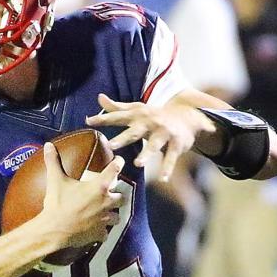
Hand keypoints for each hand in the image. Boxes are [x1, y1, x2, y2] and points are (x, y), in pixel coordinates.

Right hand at [37, 141, 124, 249]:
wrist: (54, 229)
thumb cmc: (57, 203)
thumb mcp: (55, 180)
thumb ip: (53, 162)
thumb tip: (48, 146)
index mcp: (99, 186)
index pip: (116, 169)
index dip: (118, 163)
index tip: (119, 161)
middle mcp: (106, 202)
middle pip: (122, 197)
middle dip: (117, 196)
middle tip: (109, 195)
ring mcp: (104, 219)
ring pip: (117, 217)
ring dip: (112, 215)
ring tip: (105, 214)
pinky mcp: (99, 233)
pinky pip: (106, 233)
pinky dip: (102, 232)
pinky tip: (96, 231)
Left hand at [85, 92, 216, 181]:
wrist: (187, 114)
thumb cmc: (154, 115)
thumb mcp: (137, 109)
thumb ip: (117, 107)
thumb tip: (99, 97)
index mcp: (138, 116)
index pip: (118, 117)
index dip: (103, 118)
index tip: (88, 121)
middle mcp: (150, 123)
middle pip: (134, 132)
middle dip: (123, 138)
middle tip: (111, 146)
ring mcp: (164, 133)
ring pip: (155, 145)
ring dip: (147, 153)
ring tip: (138, 163)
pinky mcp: (177, 143)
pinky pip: (171, 157)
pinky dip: (167, 168)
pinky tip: (163, 178)